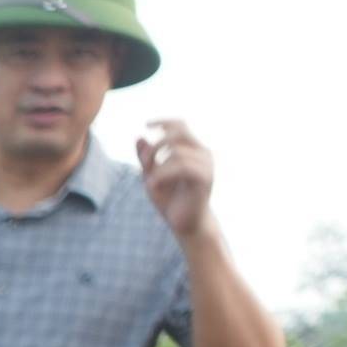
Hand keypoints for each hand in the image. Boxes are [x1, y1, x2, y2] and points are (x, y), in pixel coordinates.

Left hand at [135, 120, 217, 238]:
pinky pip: (182, 166)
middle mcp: (203, 154)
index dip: (164, 122)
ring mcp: (206, 165)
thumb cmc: (171, 201)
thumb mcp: (152, 177)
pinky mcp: (205, 178)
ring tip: (149, 183)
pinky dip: (163, 174)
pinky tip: (153, 185)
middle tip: (145, 163)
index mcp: (193, 150)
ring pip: (177, 152)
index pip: (181, 126)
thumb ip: (146, 159)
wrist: (186, 225)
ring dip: (157, 166)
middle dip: (157, 144)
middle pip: (180, 133)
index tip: (146, 124)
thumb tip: (139, 137)